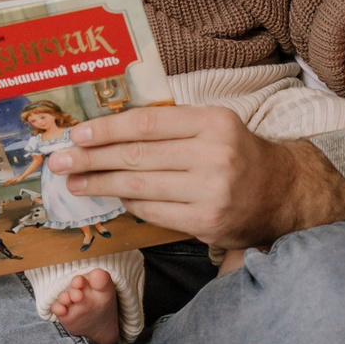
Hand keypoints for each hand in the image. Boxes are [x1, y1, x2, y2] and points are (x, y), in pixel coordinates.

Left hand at [48, 105, 344, 250]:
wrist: (284, 191)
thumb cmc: (238, 153)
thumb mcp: (213, 125)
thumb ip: (170, 125)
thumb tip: (108, 131)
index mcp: (213, 122)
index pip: (147, 123)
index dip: (107, 129)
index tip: (77, 134)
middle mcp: (214, 155)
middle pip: (137, 156)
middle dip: (92, 158)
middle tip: (60, 160)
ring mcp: (211, 192)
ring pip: (140, 187)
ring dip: (101, 184)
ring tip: (74, 181)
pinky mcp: (208, 222)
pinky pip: (154, 212)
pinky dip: (130, 204)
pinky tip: (112, 197)